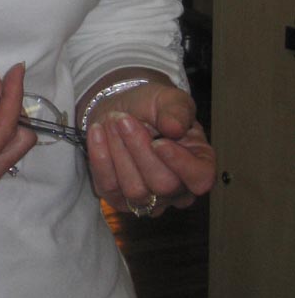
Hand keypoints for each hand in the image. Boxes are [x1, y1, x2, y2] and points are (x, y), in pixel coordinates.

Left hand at [85, 80, 215, 216]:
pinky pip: (108, 187)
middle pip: (163, 185)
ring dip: (118, 150)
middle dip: (139, 149)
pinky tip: (97, 132)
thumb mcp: (169, 99)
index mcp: (198, 163)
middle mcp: (177, 189)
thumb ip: (177, 110)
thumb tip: (175, 128)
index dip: (181, 164)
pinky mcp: (118, 197)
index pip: (200, 179)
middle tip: (123, 119)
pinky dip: (100, 157)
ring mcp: (147, 199)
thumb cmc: (151, 107)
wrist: (119, 111)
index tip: (159, 142)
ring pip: (135, 190)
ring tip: (111, 120)